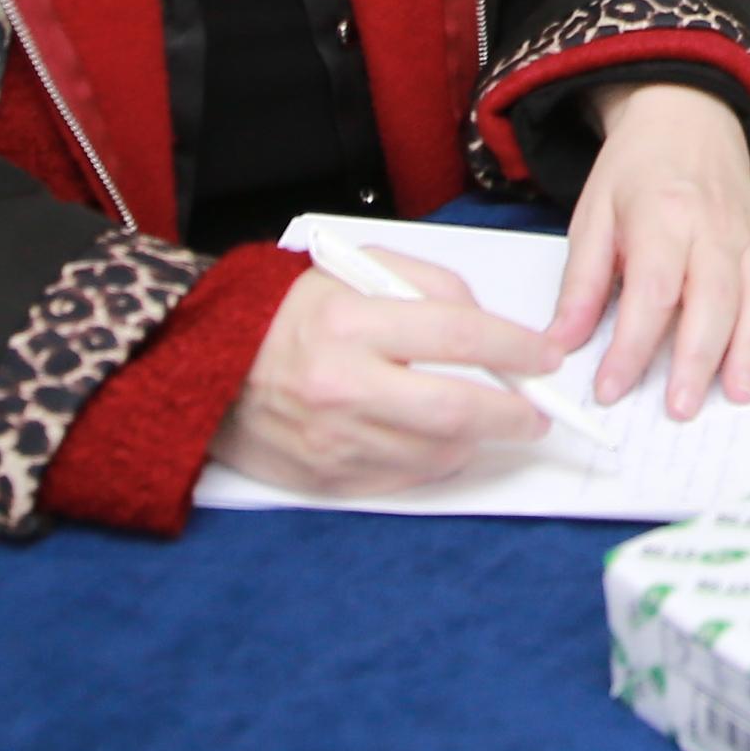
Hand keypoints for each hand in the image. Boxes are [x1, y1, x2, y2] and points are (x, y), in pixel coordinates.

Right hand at [210, 253, 565, 496]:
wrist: (205, 365)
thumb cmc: (289, 314)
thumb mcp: (355, 269)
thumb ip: (428, 286)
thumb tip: (490, 325)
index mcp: (348, 322)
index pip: (457, 334)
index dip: (515, 348)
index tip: (544, 358)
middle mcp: (340, 386)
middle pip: (455, 410)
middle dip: (512, 415)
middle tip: (535, 413)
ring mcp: (332, 442)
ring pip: (435, 454)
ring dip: (475, 442)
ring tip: (483, 423)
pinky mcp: (326, 481)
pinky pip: (403, 480)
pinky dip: (432, 462)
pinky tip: (436, 442)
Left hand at [550, 80, 749, 418]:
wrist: (686, 117)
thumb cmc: (636, 171)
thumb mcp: (593, 216)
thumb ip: (582, 284)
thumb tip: (561, 344)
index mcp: (661, 216)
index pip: (651, 290)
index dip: (632, 345)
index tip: (611, 388)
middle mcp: (712, 228)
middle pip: (713, 298)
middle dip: (699, 358)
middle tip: (681, 408)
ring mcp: (747, 238)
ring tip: (740, 394)